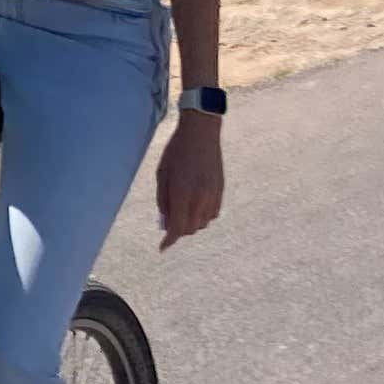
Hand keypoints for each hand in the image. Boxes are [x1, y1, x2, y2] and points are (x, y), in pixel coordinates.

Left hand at [155, 112, 224, 249]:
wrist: (201, 135)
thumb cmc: (176, 153)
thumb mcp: (162, 175)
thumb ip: (163, 200)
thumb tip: (165, 221)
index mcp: (182, 194)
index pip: (177, 227)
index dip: (169, 240)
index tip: (162, 248)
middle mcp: (200, 198)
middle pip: (190, 228)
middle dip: (178, 230)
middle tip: (167, 221)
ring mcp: (213, 196)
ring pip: (202, 223)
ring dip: (190, 223)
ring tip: (181, 210)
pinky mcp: (221, 192)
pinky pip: (212, 214)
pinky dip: (202, 216)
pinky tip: (194, 205)